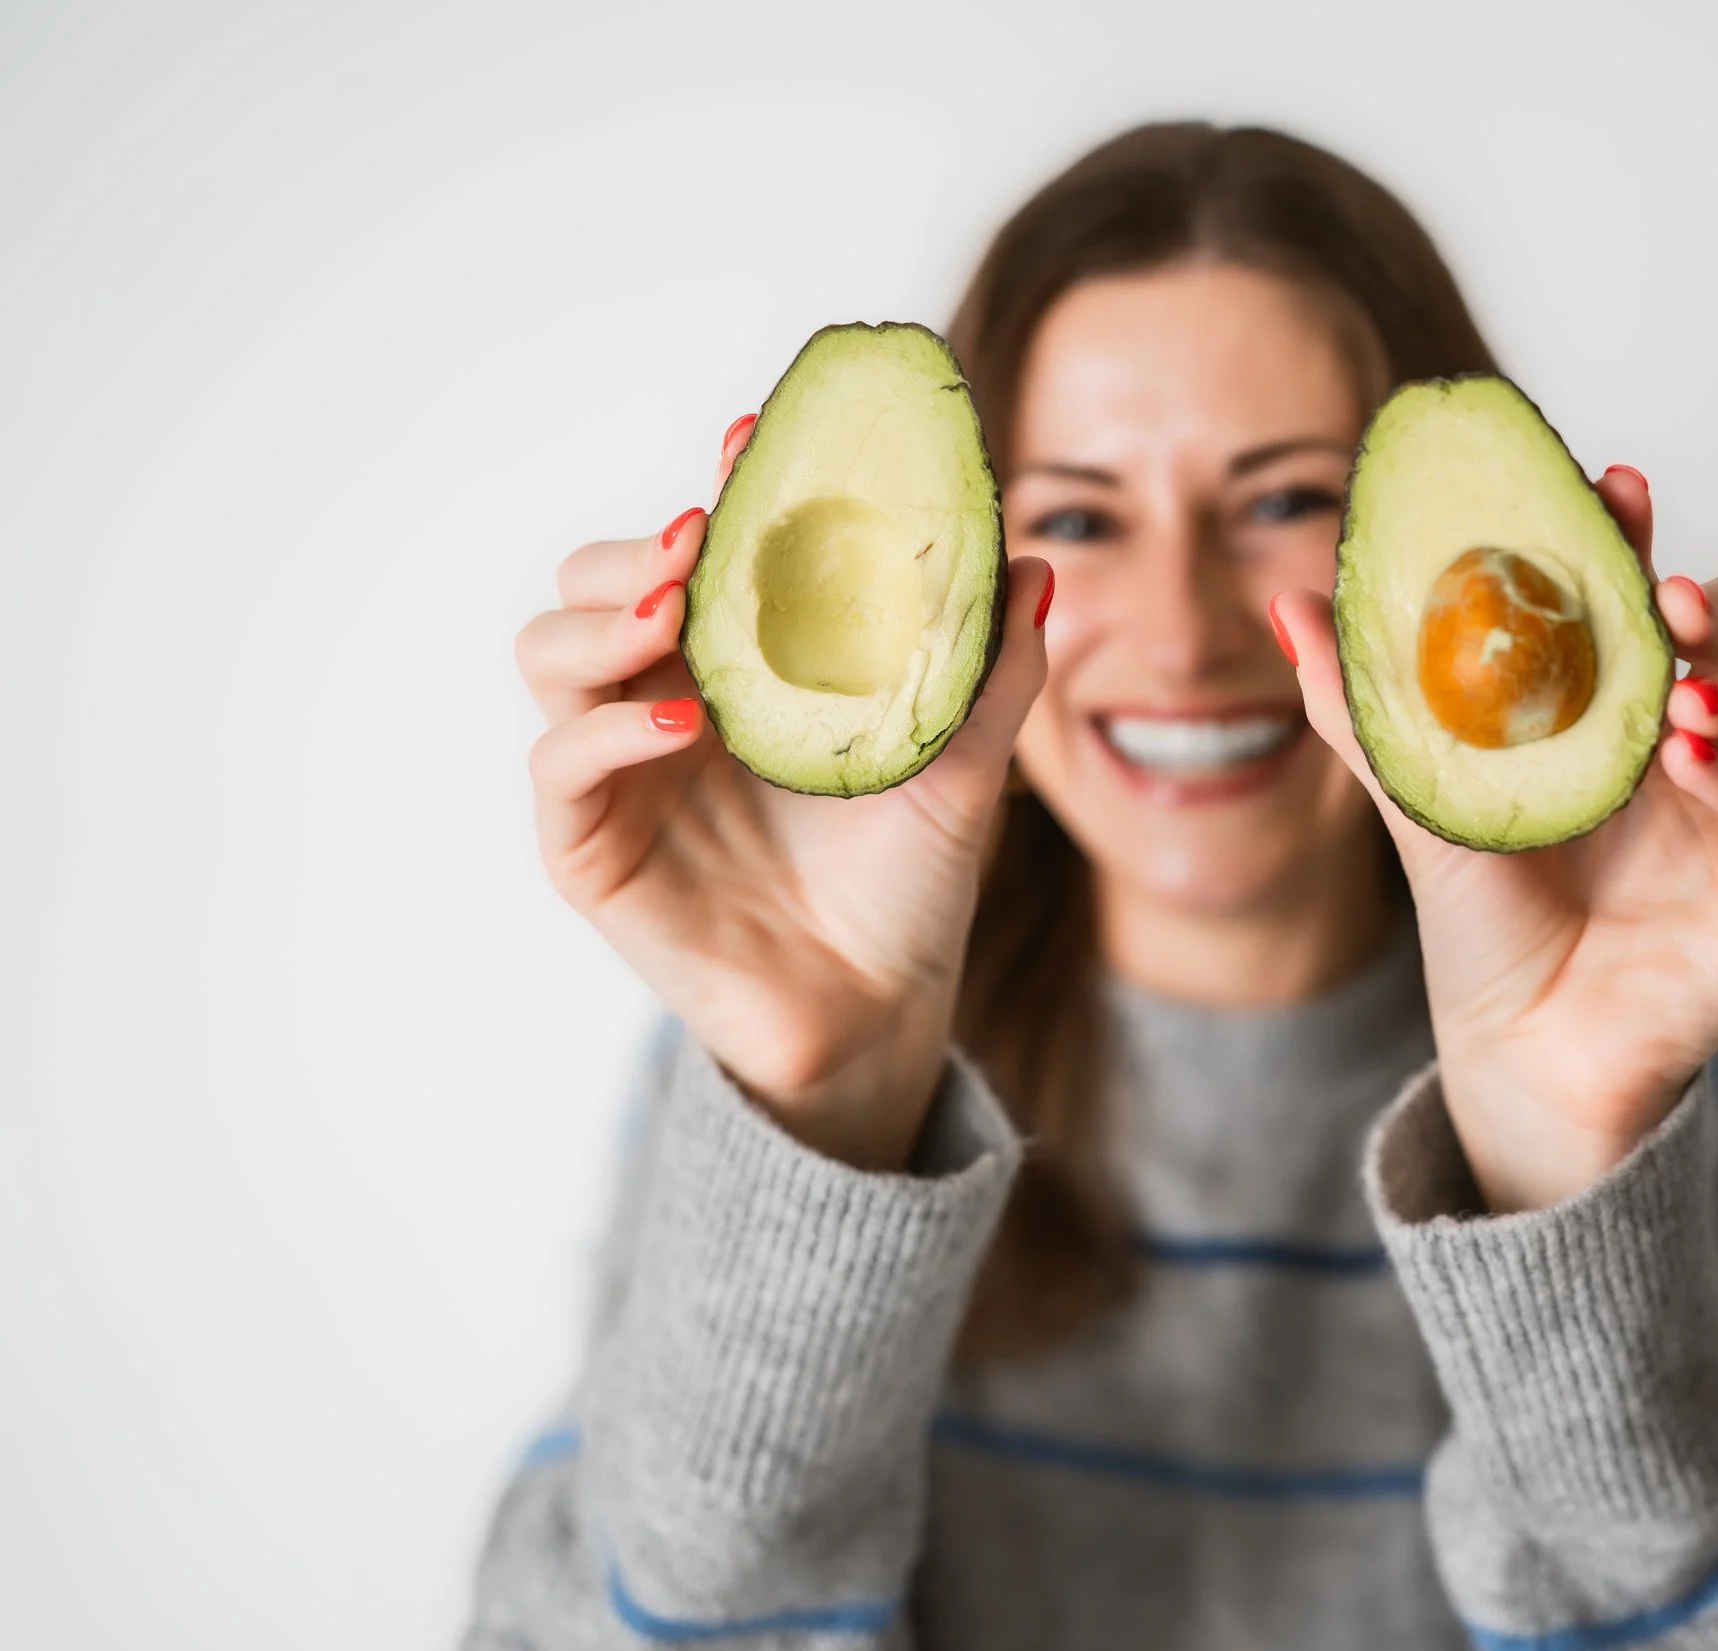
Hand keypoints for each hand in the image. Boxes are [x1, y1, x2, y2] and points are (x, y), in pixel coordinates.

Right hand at [515, 419, 1051, 1167]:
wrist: (881, 1009)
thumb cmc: (908, 883)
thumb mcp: (963, 764)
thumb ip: (991, 669)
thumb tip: (1034, 566)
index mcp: (740, 662)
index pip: (700, 551)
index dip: (717, 490)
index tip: (754, 440)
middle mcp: (665, 697)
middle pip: (594, 581)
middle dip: (632, 549)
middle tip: (697, 542)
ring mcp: (621, 770)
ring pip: (549, 651)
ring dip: (601, 616)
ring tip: (675, 614)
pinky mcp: (593, 849)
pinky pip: (561, 766)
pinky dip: (606, 729)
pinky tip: (679, 719)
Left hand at [1273, 467, 1717, 1210]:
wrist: (1517, 1047)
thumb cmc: (1485, 915)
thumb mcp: (1417, 797)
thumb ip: (1362, 706)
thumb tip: (1290, 603)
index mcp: (1621, 692)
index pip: (1646, 586)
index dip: (1637, 535)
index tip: (1612, 488)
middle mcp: (1696, 733)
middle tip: (1667, 604)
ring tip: (1681, 695)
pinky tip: (1691, 761)